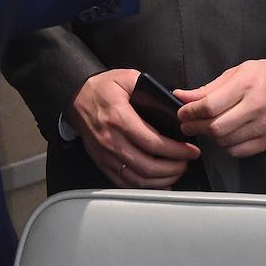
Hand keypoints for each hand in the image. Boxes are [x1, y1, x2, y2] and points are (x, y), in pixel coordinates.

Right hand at [66, 69, 201, 187]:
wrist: (75, 97)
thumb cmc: (102, 88)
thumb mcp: (127, 77)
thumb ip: (150, 88)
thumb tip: (173, 104)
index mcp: (119, 118)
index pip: (152, 142)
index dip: (176, 150)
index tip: (190, 151)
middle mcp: (111, 139)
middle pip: (147, 166)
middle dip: (173, 168)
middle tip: (186, 163)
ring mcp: (105, 154)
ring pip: (137, 179)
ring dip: (161, 180)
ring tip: (176, 172)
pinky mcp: (102, 162)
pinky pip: (124, 183)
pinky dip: (144, 188)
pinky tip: (158, 183)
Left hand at [175, 59, 265, 156]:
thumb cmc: (264, 76)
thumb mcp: (235, 73)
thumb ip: (207, 88)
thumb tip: (182, 96)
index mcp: (245, 85)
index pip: (209, 106)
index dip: (190, 112)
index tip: (183, 113)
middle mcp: (255, 106)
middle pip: (215, 127)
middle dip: (195, 127)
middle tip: (187, 124)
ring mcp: (263, 126)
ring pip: (225, 141)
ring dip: (209, 137)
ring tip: (206, 128)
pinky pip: (238, 151)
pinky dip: (225, 146)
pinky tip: (224, 136)